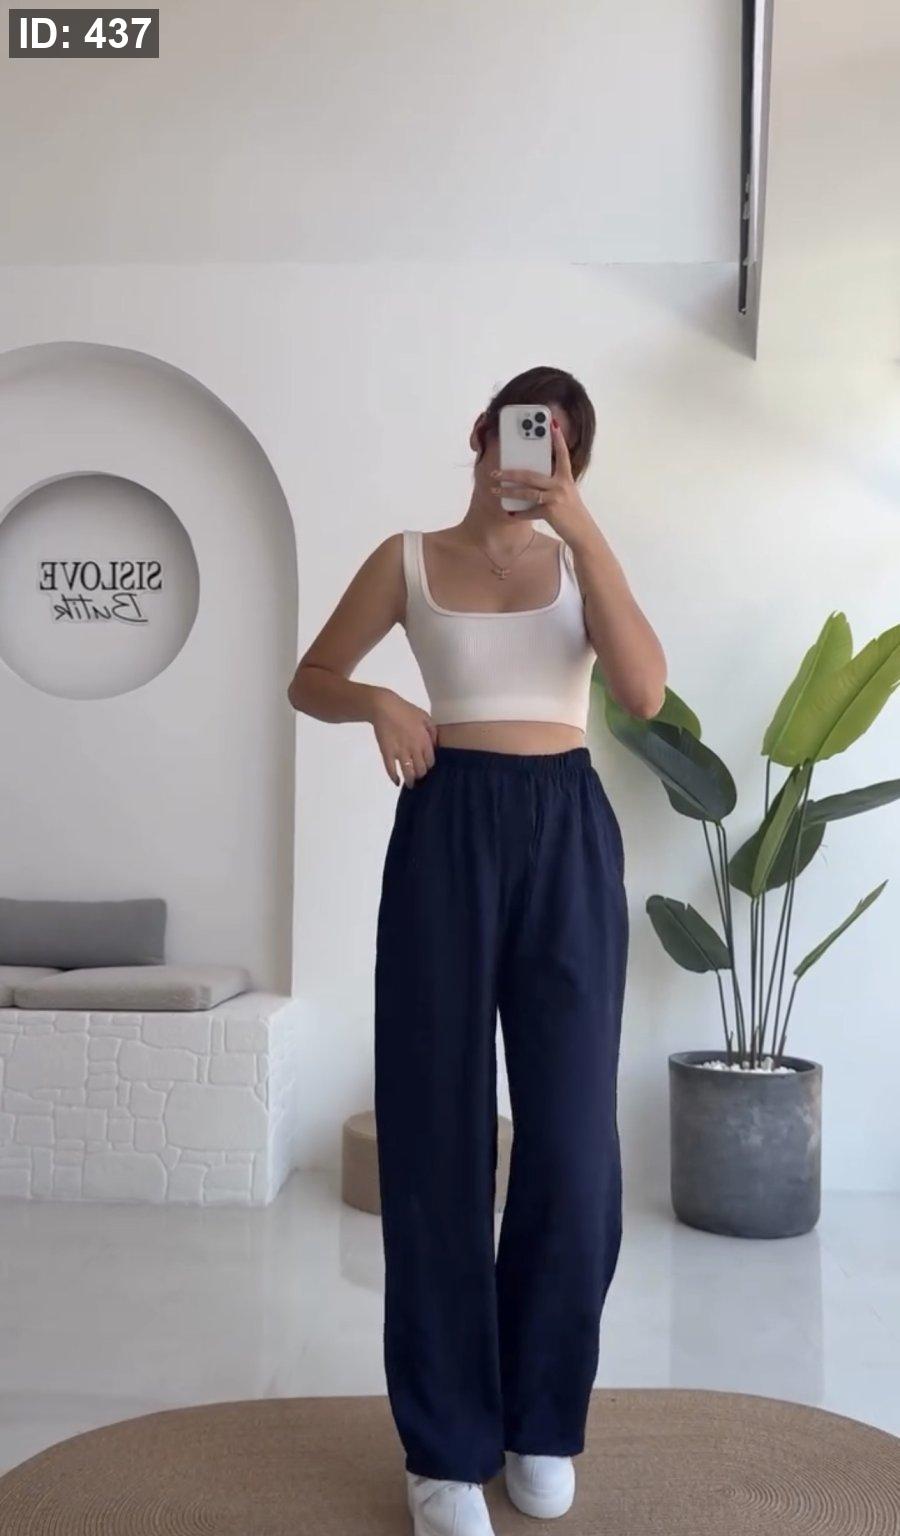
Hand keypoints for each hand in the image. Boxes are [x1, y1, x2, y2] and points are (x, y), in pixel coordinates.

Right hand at [370, 688, 437, 785]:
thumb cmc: (406, 710)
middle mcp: (414, 749)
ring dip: (410, 781)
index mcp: (424, 740)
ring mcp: (400, 752)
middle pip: (421, 769)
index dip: (429, 766)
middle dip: (421, 775)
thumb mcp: (425, 717)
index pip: (430, 761)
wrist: (384, 707)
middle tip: (419, 776)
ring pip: (408, 773)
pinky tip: (397, 782)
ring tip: (410, 784)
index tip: (426, 767)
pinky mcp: (387, 753)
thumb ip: (433, 732)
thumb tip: (436, 746)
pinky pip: (391, 769)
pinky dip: (394, 777)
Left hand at [491, 418, 595, 548]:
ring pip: (526, 492)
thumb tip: (528, 479)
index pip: (562, 454)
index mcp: (566, 478)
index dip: (557, 438)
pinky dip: (519, 513)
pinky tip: (510, 513)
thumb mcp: (566, 493)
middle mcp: (561, 485)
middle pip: (531, 474)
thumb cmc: (571, 512)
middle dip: (510, 473)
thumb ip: (552, 484)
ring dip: (508, 492)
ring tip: (494, 490)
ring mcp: (556, 498)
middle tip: (495, 472)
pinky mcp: (551, 512)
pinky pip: (530, 511)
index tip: (551, 424)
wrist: (582, 532)